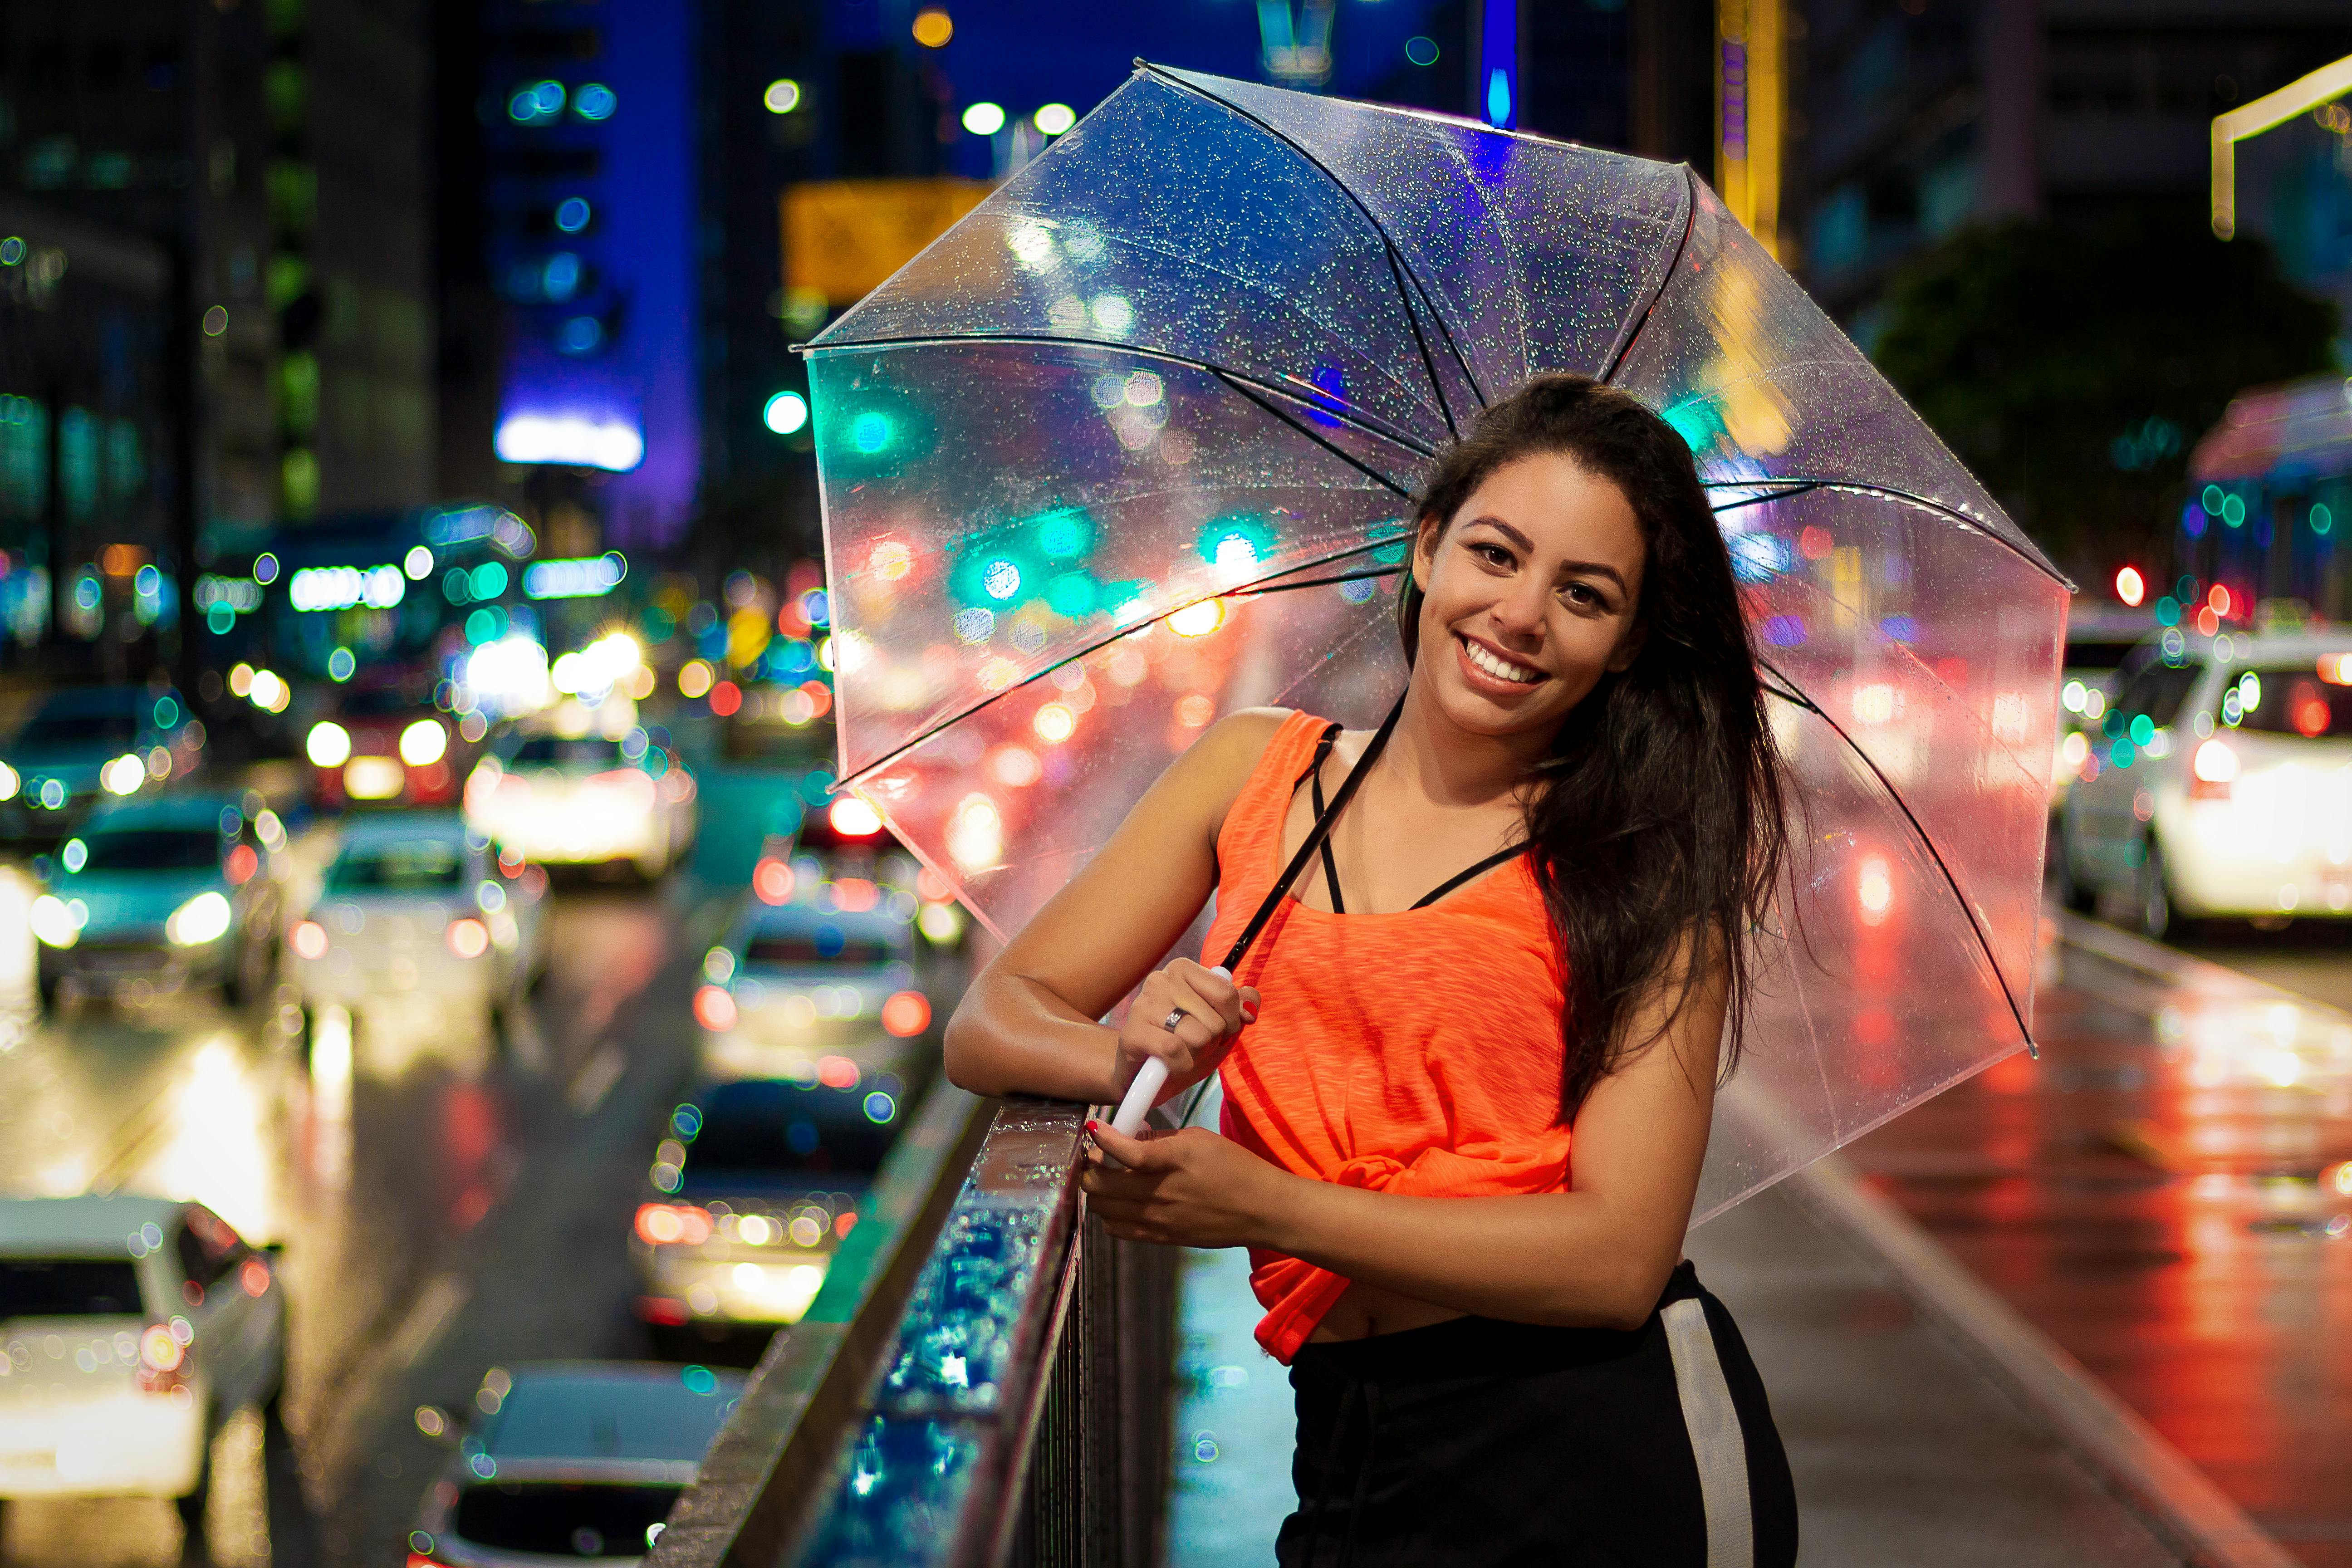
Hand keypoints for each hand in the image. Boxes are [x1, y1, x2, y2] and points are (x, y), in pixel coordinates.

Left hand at [1079, 1119, 1284, 1248]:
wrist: (1262, 1210)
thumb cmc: (1235, 1168)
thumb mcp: (1199, 1139)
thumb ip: (1160, 1139)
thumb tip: (1130, 1136)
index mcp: (1176, 1160)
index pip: (1126, 1152)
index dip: (1103, 1139)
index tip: (1093, 1128)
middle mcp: (1162, 1193)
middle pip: (1100, 1185)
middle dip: (1090, 1167)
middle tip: (1097, 1156)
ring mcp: (1159, 1220)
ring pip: (1102, 1209)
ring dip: (1097, 1191)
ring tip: (1107, 1178)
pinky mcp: (1161, 1238)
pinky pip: (1117, 1229)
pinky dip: (1109, 1214)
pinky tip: (1120, 1201)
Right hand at [1111, 959, 1258, 1102]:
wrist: (1143, 1075)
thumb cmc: (1184, 1044)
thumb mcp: (1219, 1024)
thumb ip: (1240, 1008)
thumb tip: (1250, 1007)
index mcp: (1183, 969)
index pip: (1227, 993)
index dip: (1231, 1022)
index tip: (1217, 1030)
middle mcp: (1161, 979)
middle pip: (1216, 1020)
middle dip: (1211, 1042)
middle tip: (1191, 1044)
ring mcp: (1143, 1004)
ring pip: (1198, 1036)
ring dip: (1195, 1055)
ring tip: (1180, 1053)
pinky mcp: (1132, 1032)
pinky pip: (1175, 1050)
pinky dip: (1180, 1065)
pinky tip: (1169, 1063)